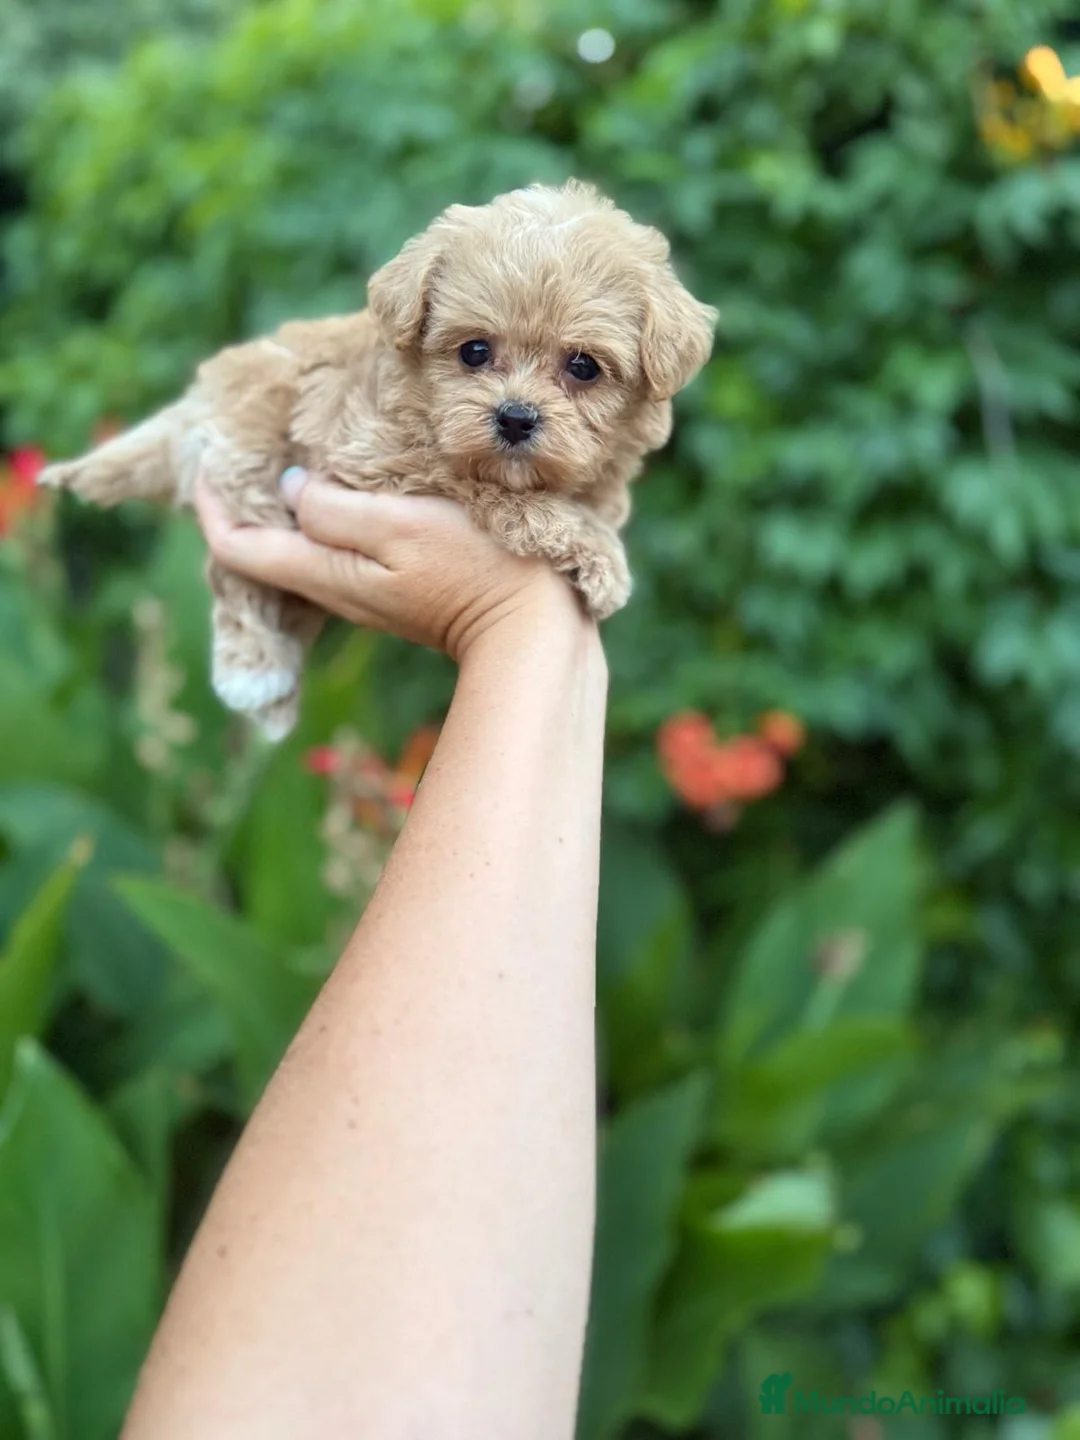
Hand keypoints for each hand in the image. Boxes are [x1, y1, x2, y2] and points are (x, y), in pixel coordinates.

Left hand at [193, 467, 587, 662]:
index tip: (207, 460)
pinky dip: (327, 519)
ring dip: (287, 510)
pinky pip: (340, 553)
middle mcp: (336, 590)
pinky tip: (348, 490)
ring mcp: (368, 595)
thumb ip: (335, 507)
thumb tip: (291, 486)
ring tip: (291, 462)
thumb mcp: (399, 525)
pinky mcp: (398, 592)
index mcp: (326, 572)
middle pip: (264, 552)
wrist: (535, 629)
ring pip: (302, 552)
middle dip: (245, 505)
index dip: (211, 506)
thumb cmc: (475, 566)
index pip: (238, 547)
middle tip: (242, 453)